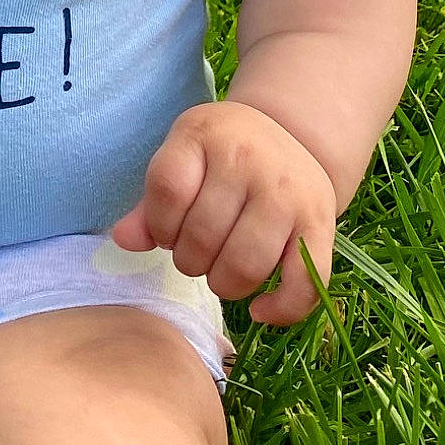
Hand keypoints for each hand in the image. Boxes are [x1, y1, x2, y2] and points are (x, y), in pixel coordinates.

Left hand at [110, 100, 336, 324]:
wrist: (290, 133)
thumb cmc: (221, 153)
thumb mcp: (182, 156)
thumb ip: (152, 201)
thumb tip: (123, 241)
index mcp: (205, 134)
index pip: (168, 191)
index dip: (158, 226)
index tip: (165, 232)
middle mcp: (250, 159)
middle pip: (203, 236)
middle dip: (189, 260)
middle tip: (195, 253)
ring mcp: (288, 193)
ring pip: (245, 265)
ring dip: (223, 284)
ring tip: (219, 271)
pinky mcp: (321, 225)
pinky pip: (303, 284)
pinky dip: (279, 310)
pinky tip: (258, 310)